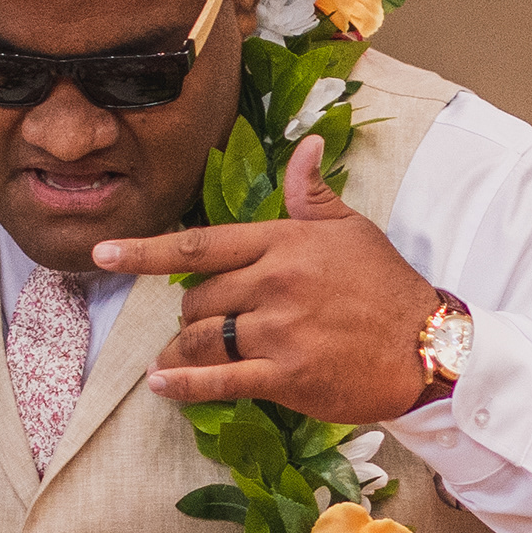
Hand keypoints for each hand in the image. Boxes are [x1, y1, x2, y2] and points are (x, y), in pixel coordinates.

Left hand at [101, 138, 440, 422]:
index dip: (145, 251)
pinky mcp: (286, 375)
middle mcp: (274, 283)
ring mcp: (278, 331)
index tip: (105, 253)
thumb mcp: (352, 229)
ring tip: (171, 358)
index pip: (199, 245)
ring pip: (202, 339)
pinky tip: (162, 385)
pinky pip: (219, 381)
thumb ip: (312, 194)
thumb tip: (304, 146)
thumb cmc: (387, 286)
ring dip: (180, 351)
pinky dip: (183, 384)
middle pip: (197, 299)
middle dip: (188, 314)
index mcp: (283, 243)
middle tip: (197, 324)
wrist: (427, 346)